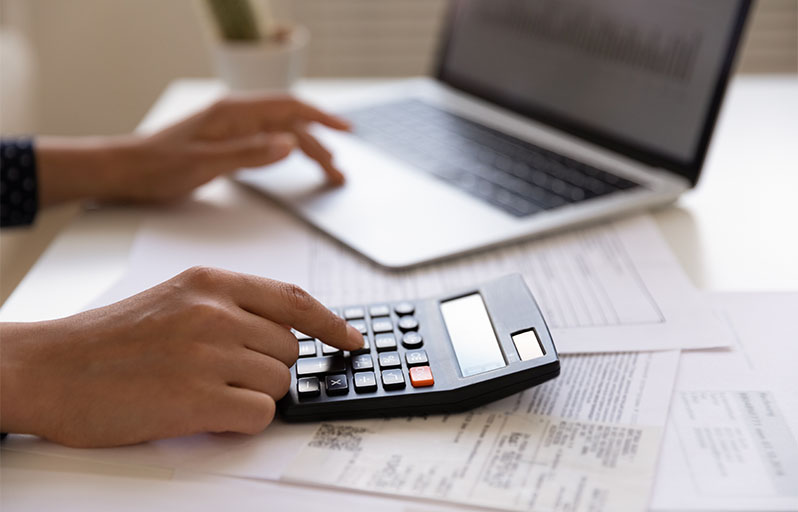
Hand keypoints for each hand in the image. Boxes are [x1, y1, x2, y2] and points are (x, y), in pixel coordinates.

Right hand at [0, 266, 362, 446]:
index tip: (352, 340)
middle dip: (268, 367)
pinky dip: (240, 420)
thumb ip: (232, 308)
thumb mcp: (176, 299)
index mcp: (211, 283)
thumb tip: (287, 335)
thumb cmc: (110, 339)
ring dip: (251, 395)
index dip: (332, 323)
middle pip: (289, 349)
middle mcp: (215, 313)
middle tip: (225, 374)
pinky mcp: (197, 399)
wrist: (50, 367)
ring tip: (203, 390)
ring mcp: (208, 355)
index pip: (295, 299)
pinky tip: (204, 412)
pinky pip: (259, 415)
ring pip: (278, 383)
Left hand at [36, 95, 350, 206]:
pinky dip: (287, 152)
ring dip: (306, 151)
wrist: (125, 170)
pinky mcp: (226, 141)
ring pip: (281, 135)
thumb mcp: (205, 164)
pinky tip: (294, 161)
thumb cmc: (158, 166)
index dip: (321, 117)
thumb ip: (249, 153)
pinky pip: (267, 142)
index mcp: (233, 113)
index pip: (289, 107)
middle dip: (319, 146)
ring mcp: (232, 127)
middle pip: (290, 124)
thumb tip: (291, 144)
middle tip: (338, 174)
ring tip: (327, 172)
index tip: (346, 130)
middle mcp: (236, 115)